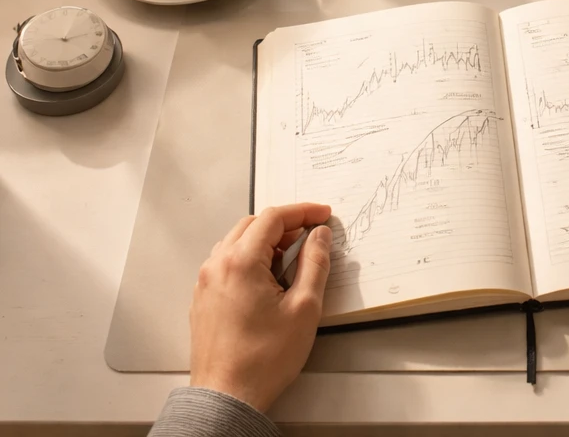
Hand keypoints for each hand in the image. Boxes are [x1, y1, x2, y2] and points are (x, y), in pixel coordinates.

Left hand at [189, 203, 332, 412]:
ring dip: (265, 240)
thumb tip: (319, 235)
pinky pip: (226, 261)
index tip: (322, 216)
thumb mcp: (304, 308)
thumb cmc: (262, 360)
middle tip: (310, 235)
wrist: (226, 399)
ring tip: (290, 258)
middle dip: (284, 224)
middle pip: (253, 225)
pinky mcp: (203, 298)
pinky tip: (267, 277)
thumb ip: (315, 263)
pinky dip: (249, 257)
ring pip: (237, 241)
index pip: (274, 218)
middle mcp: (217, 265)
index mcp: (240, 262)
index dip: (303, 212)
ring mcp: (206, 282)